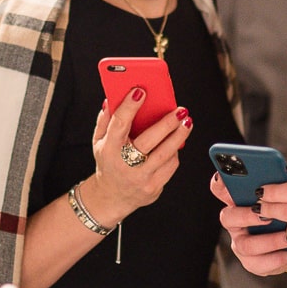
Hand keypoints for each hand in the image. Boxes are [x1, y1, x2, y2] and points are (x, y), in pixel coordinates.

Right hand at [83, 89, 191, 225]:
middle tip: (180, 111)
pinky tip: (177, 143)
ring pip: (165, 154)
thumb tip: (110, 99)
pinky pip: (170, 166)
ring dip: (179, 136)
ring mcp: (140, 177)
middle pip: (149, 140)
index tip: (140, 91)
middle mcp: (124, 164)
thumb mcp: (99, 142)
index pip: (119, 124)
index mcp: (109, 148)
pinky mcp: (153, 187)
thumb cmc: (109, 162)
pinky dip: (175, 152)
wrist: (112, 196)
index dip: (130, 106)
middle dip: (167, 123)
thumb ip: (105, 120)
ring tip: (187, 123)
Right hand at [210, 173, 286, 276]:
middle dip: (247, 216)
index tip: (228, 178)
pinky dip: (280, 257)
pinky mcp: (252, 263)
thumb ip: (276, 192)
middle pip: (228, 218)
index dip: (220, 183)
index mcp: (238, 202)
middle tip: (266, 216)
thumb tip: (283, 183)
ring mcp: (240, 245)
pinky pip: (261, 263)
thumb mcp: (283, 200)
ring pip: (247, 245)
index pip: (220, 189)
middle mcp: (235, 224)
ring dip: (270, 240)